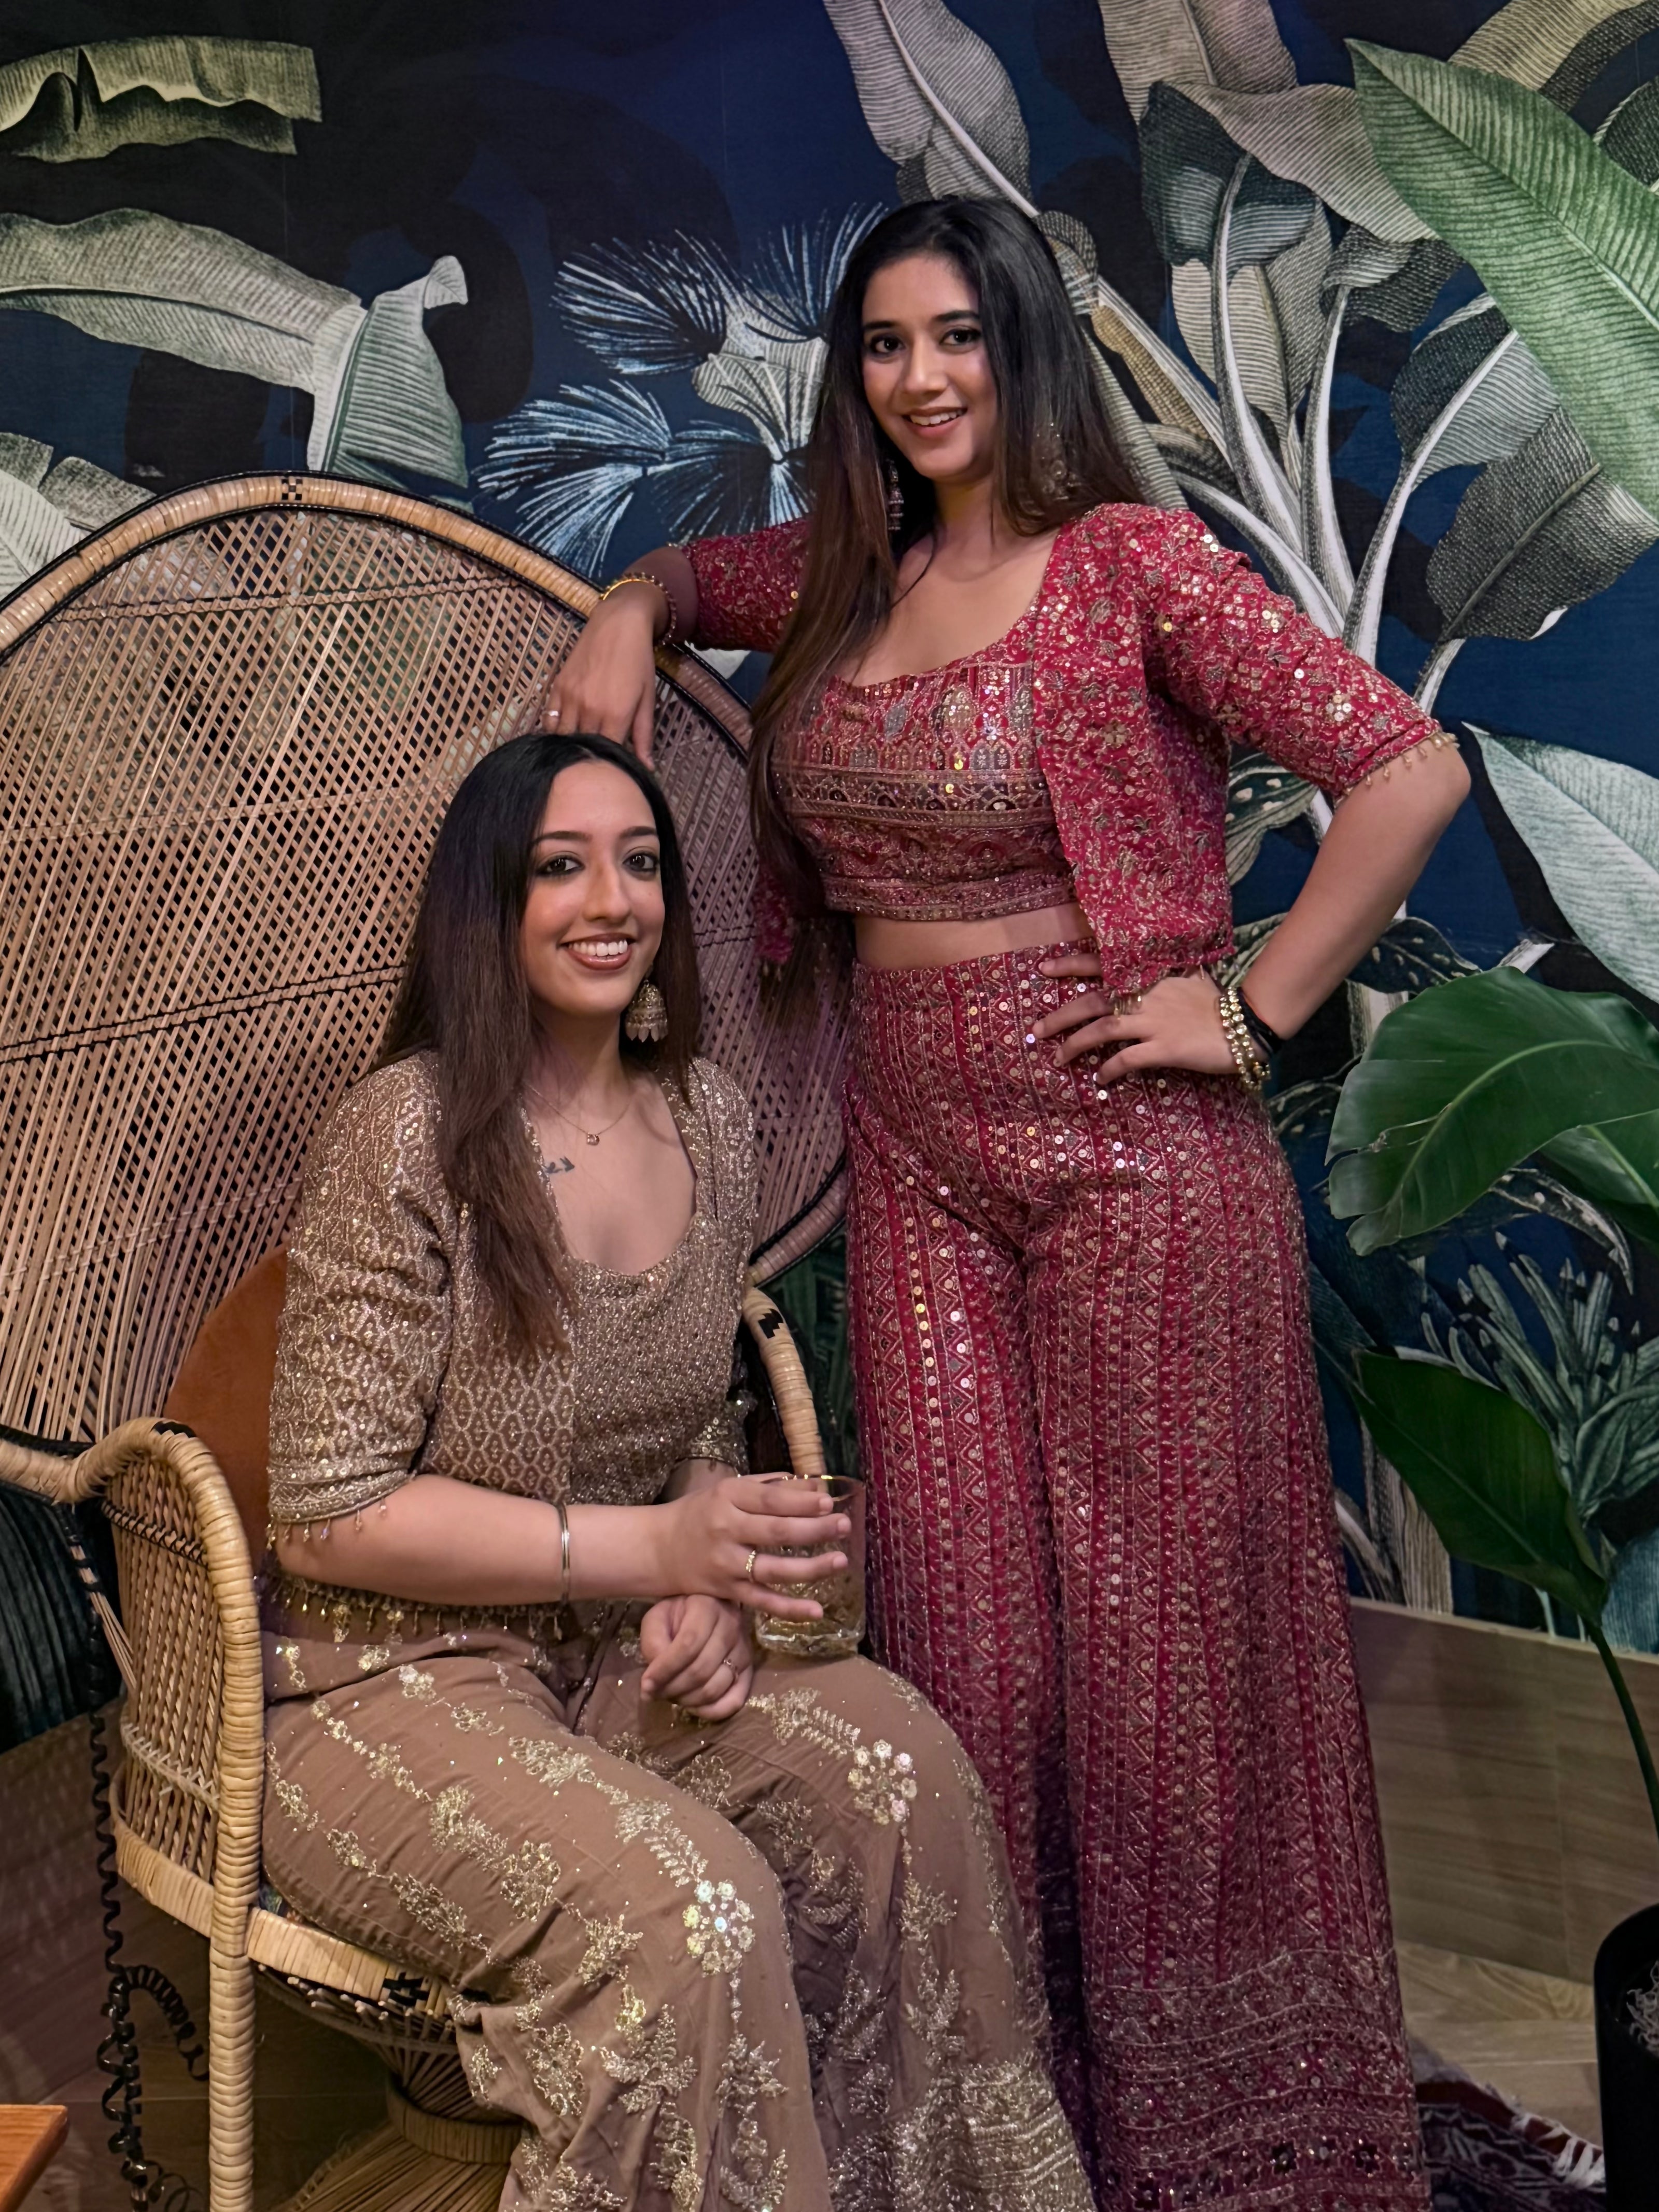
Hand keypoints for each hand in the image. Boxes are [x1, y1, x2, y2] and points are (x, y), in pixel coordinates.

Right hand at [541, 586, 660, 762]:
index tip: (613, 766)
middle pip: (583, 748)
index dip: (609, 764)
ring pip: (563, 737)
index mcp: (615, 716)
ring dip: (570, 746)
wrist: (619, 623)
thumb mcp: (647, 699)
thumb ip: (643, 736)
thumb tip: (646, 768)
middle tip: (595, 760)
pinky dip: (554, 730)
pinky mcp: (558, 687)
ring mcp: (570, 698)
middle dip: (589, 757)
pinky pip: (549, 720)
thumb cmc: (638, 662)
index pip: (607, 754)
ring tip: (579, 749)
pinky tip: (564, 733)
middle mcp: (590, 710)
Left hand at [639, 1596, 753, 1718]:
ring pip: (715, 1688)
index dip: (664, 1670)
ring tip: (670, 1696)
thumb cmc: (677, 1615)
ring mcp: (744, 1651)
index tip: (646, 1685)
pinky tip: (693, 1707)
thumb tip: (652, 1683)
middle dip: (672, 1688)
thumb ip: (652, 1644)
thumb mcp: (657, 1619)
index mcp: (708, 1608)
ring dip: (687, 1700)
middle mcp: (732, 1627)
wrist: (707, 1609)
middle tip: (656, 1693)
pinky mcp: (750, 1670)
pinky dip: (711, 1711)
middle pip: (700, 1670)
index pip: (688, 1646)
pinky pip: (735, 1700)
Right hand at [658, 1476, 848, 1620]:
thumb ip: (770, 1487)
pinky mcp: (727, 1592)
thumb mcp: (730, 1490)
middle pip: (776, 1532)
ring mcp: (726, 1564)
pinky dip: (789, 1609)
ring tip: (840, 1561)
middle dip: (814, 1529)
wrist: (658, 1549)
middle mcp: (726, 1530)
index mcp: (727, 1497)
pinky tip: (816, 1610)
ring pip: (773, 1569)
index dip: (801, 1502)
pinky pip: (762, 1602)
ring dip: (810, 1568)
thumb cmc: (701, 1513)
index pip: (770, 1500)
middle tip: (844, 1525)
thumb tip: (815, 1487)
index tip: (829, 1503)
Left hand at [1033, 954, 1235, 1082]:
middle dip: (1059, 1017)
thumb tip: (1149, 963)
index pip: (1101, 965)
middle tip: (1036, 1030)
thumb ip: (1163, 970)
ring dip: (1075, 1045)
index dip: (1070, 965)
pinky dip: (1108, 1070)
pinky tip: (1099, 1079)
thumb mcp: (1188, 975)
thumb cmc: (1215, 1002)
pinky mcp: (1163, 1048)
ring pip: (1102, 1031)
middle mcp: (1144, 995)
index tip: (1043, 969)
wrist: (1245, 1024)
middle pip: (1091, 1002)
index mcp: (1147, 975)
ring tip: (1057, 1059)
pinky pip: (1127, 1060)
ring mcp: (1153, 1022)